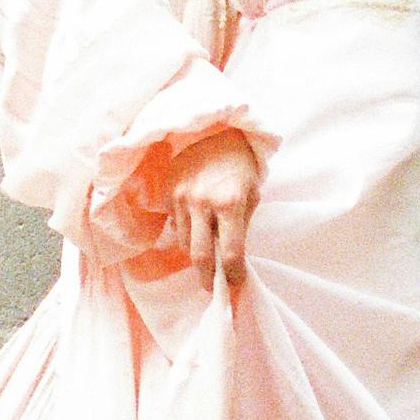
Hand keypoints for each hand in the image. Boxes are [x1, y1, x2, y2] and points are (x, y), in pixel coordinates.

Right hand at [166, 124, 260, 290]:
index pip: (231, 252)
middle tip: (212, 287)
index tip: (236, 282)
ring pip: (185, 243)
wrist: (214, 132)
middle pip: (199, 256)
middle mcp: (203, 202)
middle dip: (207, 278)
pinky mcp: (168, 193)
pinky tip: (196, 226)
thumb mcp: (251, 194)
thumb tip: (231, 259)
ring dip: (196, 254)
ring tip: (207, 254)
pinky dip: (186, 232)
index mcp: (230, 203)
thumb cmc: (240, 166)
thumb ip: (240, 225)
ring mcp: (181, 198)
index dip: (233, 274)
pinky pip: (176, 225)